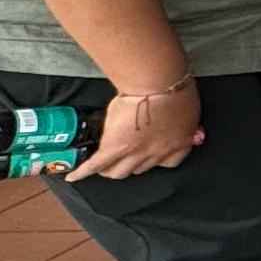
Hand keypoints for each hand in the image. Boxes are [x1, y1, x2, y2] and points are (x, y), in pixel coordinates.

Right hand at [75, 77, 204, 181]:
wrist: (160, 84)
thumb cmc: (176, 89)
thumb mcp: (186, 107)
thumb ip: (179, 118)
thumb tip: (172, 117)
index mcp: (179, 143)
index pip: (168, 162)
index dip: (158, 159)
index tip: (152, 154)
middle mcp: (157, 154)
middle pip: (141, 168)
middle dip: (132, 164)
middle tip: (123, 159)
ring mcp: (136, 153)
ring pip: (119, 171)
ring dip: (110, 170)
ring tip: (102, 168)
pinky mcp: (115, 147)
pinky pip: (97, 163)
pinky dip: (84, 171)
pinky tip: (73, 176)